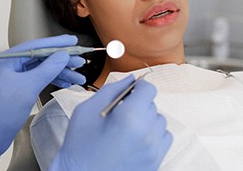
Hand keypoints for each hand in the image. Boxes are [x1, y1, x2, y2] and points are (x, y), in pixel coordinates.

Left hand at [0, 35, 84, 169]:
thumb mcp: (28, 87)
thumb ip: (47, 69)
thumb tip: (61, 56)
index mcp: (4, 60)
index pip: (35, 46)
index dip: (56, 43)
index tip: (71, 41)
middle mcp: (6, 66)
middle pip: (39, 57)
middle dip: (61, 60)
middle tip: (78, 60)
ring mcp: (10, 78)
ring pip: (40, 69)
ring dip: (59, 72)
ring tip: (77, 76)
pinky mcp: (14, 89)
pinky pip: (36, 79)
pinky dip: (50, 80)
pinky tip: (64, 82)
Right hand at [51, 75, 171, 170]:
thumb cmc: (79, 147)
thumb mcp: (87, 110)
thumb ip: (111, 90)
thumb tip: (129, 80)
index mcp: (130, 117)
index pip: (149, 89)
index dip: (138, 87)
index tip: (129, 91)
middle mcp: (147, 134)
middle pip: (152, 105)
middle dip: (138, 104)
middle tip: (119, 114)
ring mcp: (153, 150)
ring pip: (159, 121)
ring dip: (146, 119)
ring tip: (126, 128)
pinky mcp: (155, 162)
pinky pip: (163, 139)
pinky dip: (152, 134)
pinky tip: (134, 139)